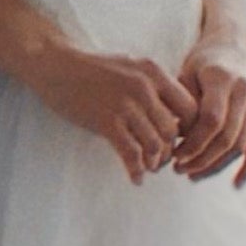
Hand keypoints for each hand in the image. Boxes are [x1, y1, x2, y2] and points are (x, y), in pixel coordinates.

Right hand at [28, 42, 198, 179]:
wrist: (56, 66)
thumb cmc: (93, 69)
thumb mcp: (131, 67)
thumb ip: (154, 86)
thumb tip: (175, 115)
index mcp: (154, 72)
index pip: (189, 107)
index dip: (188, 129)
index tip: (177, 140)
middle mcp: (144, 87)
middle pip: (172, 130)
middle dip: (170, 151)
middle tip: (162, 159)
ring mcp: (125, 105)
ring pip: (155, 145)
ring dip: (155, 163)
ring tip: (149, 168)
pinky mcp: (106, 122)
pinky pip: (131, 154)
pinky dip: (136, 171)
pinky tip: (136, 179)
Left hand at [172, 44, 245, 184]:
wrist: (237, 43)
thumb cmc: (204, 61)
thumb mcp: (186, 73)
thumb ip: (181, 104)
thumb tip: (173, 141)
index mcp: (223, 78)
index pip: (211, 121)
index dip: (193, 143)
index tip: (174, 155)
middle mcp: (245, 91)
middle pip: (226, 137)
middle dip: (201, 159)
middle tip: (179, 170)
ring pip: (240, 146)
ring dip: (216, 166)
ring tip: (192, 174)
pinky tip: (235, 185)